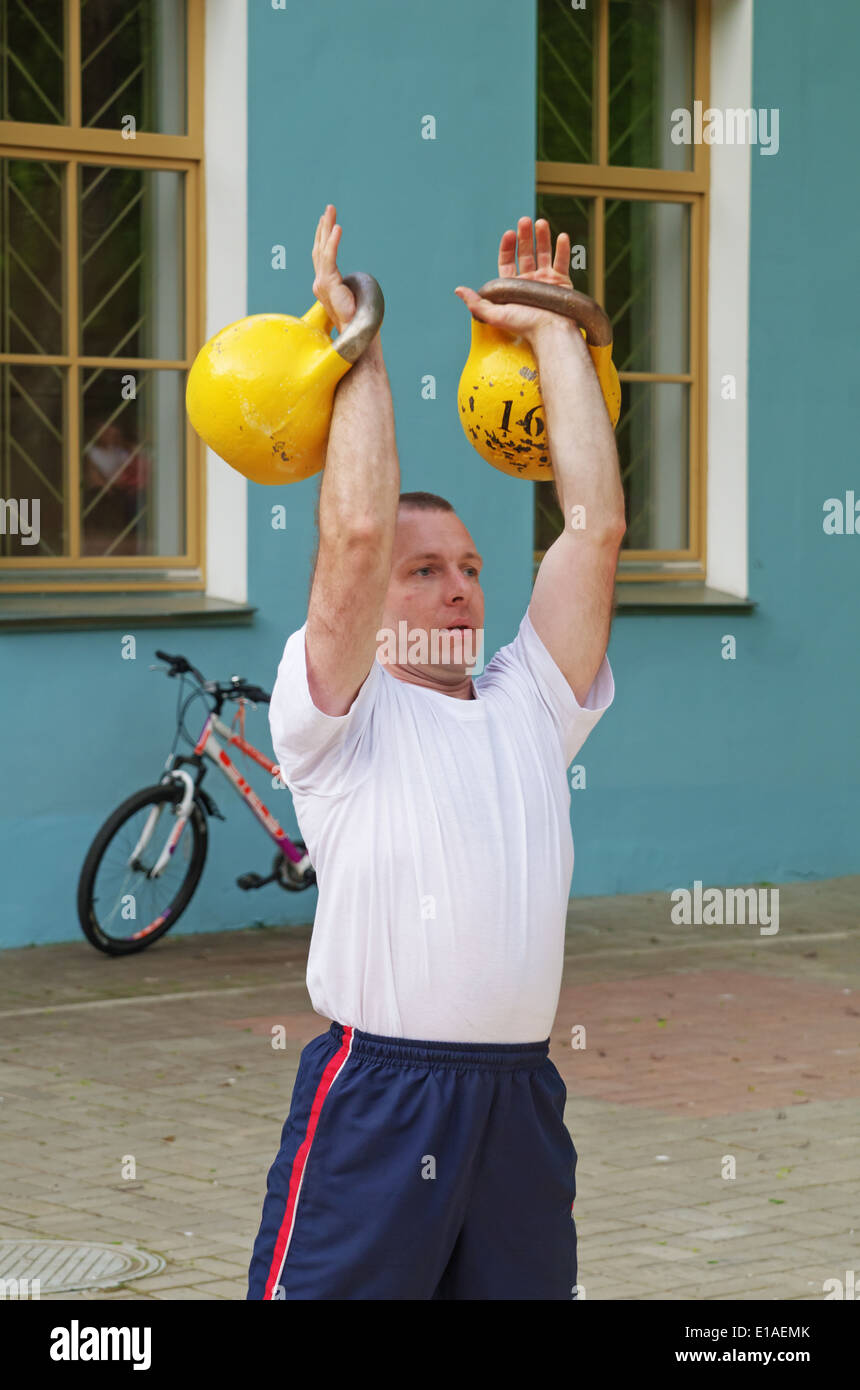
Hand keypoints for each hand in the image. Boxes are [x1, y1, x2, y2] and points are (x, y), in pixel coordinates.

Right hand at [312, 205, 355, 334]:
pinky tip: (338, 227)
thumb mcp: (352, 303)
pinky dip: (333, 241)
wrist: (353, 335)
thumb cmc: (354, 324)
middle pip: (320, 248)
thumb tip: (359, 295)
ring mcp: (322, 282)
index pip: (322, 257)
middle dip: (323, 227)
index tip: (327, 224)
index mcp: (324, 286)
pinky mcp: (328, 283)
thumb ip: (351, 294)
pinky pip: (330, 257)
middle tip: (328, 209)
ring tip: (330, 211)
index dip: (324, 239)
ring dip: (327, 228)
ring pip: (322, 249)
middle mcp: (320, 282)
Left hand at [454, 216, 575, 342]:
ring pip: (544, 253)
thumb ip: (476, 302)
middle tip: (524, 221)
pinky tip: (562, 236)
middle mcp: (530, 282)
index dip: (507, 248)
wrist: (549, 332)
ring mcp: (546, 281)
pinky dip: (563, 249)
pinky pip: (563, 262)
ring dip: (542, 237)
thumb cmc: (523, 325)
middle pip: (526, 254)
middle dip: (525, 236)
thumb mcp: (494, 314)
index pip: (507, 262)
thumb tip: (458, 290)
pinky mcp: (562, 282)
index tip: (509, 234)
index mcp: (513, 288)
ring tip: (540, 223)